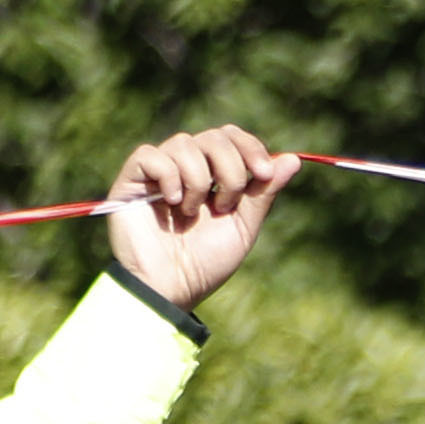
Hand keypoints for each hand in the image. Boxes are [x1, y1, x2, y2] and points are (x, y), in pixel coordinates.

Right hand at [106, 127, 292, 309]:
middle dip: (230, 168)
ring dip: (199, 180)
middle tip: (226, 205)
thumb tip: (293, 160)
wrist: (173, 287)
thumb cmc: (207, 263)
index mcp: (215, 175)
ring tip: (193, 213)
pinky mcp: (131, 179)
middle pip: (213, 137)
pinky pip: (150, 155)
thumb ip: (263, 193)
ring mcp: (158, 171)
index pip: (231, 137)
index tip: (264, 173)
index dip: (250, 147)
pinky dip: (169, 176)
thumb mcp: (243, 227)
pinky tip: (172, 203)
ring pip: (184, 143)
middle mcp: (186, 167)